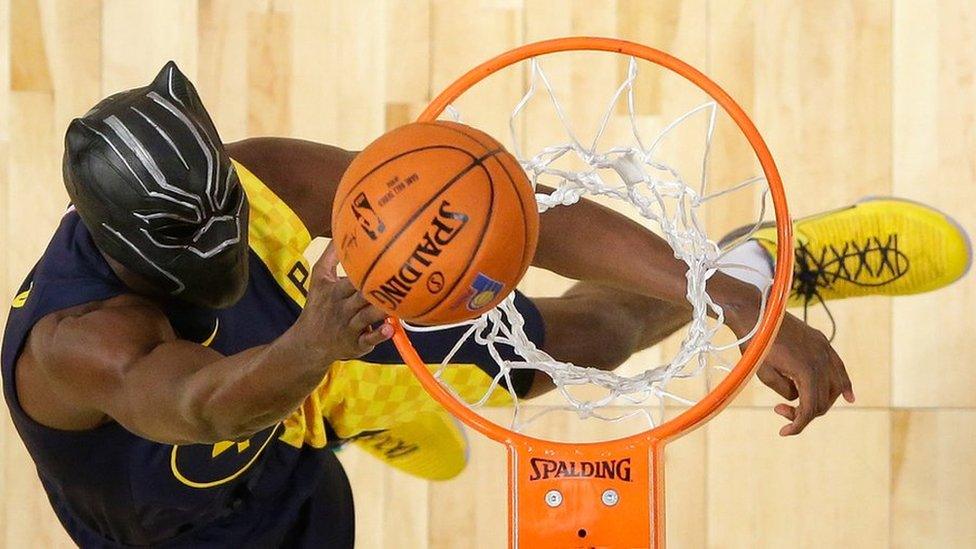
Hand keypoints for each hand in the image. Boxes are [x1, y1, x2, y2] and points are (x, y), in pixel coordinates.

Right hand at [293, 242, 392, 361]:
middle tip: (397, 280)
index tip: (383, 260)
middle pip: (361, 297)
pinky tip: (390, 329)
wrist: (308, 342)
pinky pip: (368, 340)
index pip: (350, 279)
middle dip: (376, 290)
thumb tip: (341, 229)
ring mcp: (350, 327)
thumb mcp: (319, 279)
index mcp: (335, 291)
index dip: (364, 272)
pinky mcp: (357, 344)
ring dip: (382, 311)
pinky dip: (379, 335)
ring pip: (367, 317)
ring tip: (398, 303)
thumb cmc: (319, 305)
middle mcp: (342, 308)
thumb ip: (330, 255)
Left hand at [749, 312, 854, 435]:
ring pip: (834, 385)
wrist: (758, 313)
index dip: (798, 424)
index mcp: (807, 371)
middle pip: (823, 400)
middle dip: (804, 411)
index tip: (784, 432)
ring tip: (802, 408)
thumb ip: (785, 391)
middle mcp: (821, 361)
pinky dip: (842, 383)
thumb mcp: (765, 374)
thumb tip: (798, 397)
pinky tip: (848, 396)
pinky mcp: (822, 342)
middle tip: (779, 409)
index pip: (810, 408)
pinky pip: (838, 367)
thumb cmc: (756, 344)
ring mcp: (824, 350)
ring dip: (821, 400)